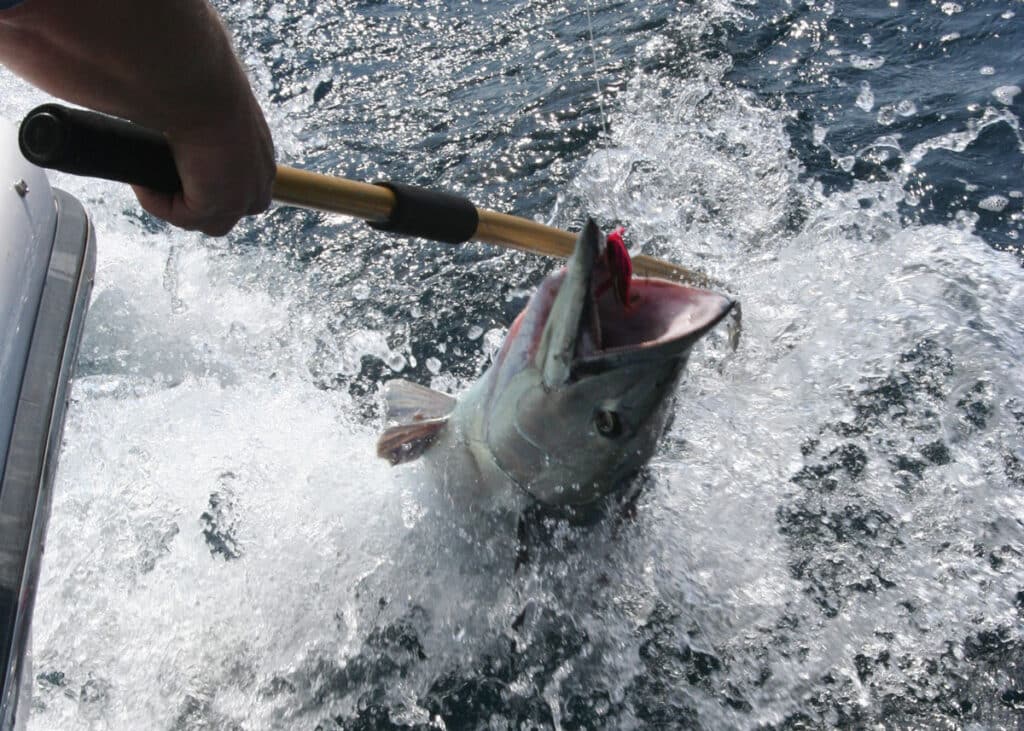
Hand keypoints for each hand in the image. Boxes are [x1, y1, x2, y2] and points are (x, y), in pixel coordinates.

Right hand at [132, 96, 274, 236]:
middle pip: (226, 213)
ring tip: (150, 180)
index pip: (241, 189)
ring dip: (175, 207)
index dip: (207, 186)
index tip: (180, 171)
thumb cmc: (205, 83)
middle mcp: (260, 181)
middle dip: (194, 203)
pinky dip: (157, 203)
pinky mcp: (217, 205)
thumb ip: (203, 123)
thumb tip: (179, 125)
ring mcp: (243, 197)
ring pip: (205, 222)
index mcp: (261, 156)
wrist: (204, 88)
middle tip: (161, 180)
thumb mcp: (211, 106)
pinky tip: (142, 180)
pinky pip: (181, 217)